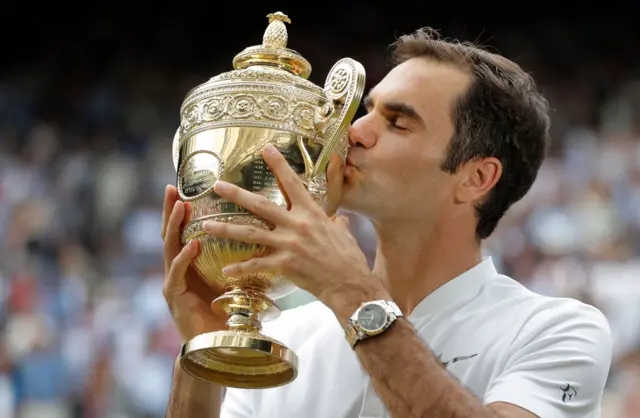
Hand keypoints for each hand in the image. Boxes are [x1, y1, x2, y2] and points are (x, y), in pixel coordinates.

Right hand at [161, 185, 227, 341]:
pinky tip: (191, 244)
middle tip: (172, 188)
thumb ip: (239, 257)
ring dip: (175, 225)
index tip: (186, 187)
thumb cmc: (228, 311)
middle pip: (171, 232)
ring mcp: (173, 280)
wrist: (218, 343)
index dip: (184, 209)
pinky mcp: (174, 295)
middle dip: (171, 210)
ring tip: (182, 207)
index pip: (185, 229)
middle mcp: (178, 267)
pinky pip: (176, 271)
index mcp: (191, 261)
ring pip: (169, 247)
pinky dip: (184, 257)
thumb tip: (267, 234)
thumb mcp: (233, 278)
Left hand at [202, 144, 388, 319]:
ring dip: (225, 228)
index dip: (278, 165)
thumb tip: (338, 219)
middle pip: (260, 205)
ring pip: (249, 233)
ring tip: (206, 225)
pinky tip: (224, 270)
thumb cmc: (349, 258)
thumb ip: (335, 222)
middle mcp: (296, 224)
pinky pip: (256, 265)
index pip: (292, 182)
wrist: (350, 284)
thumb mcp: (343, 232)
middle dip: (236, 194)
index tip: (265, 149)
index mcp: (311, 212)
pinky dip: (240, 268)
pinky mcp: (284, 265)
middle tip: (217, 186)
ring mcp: (288, 244)